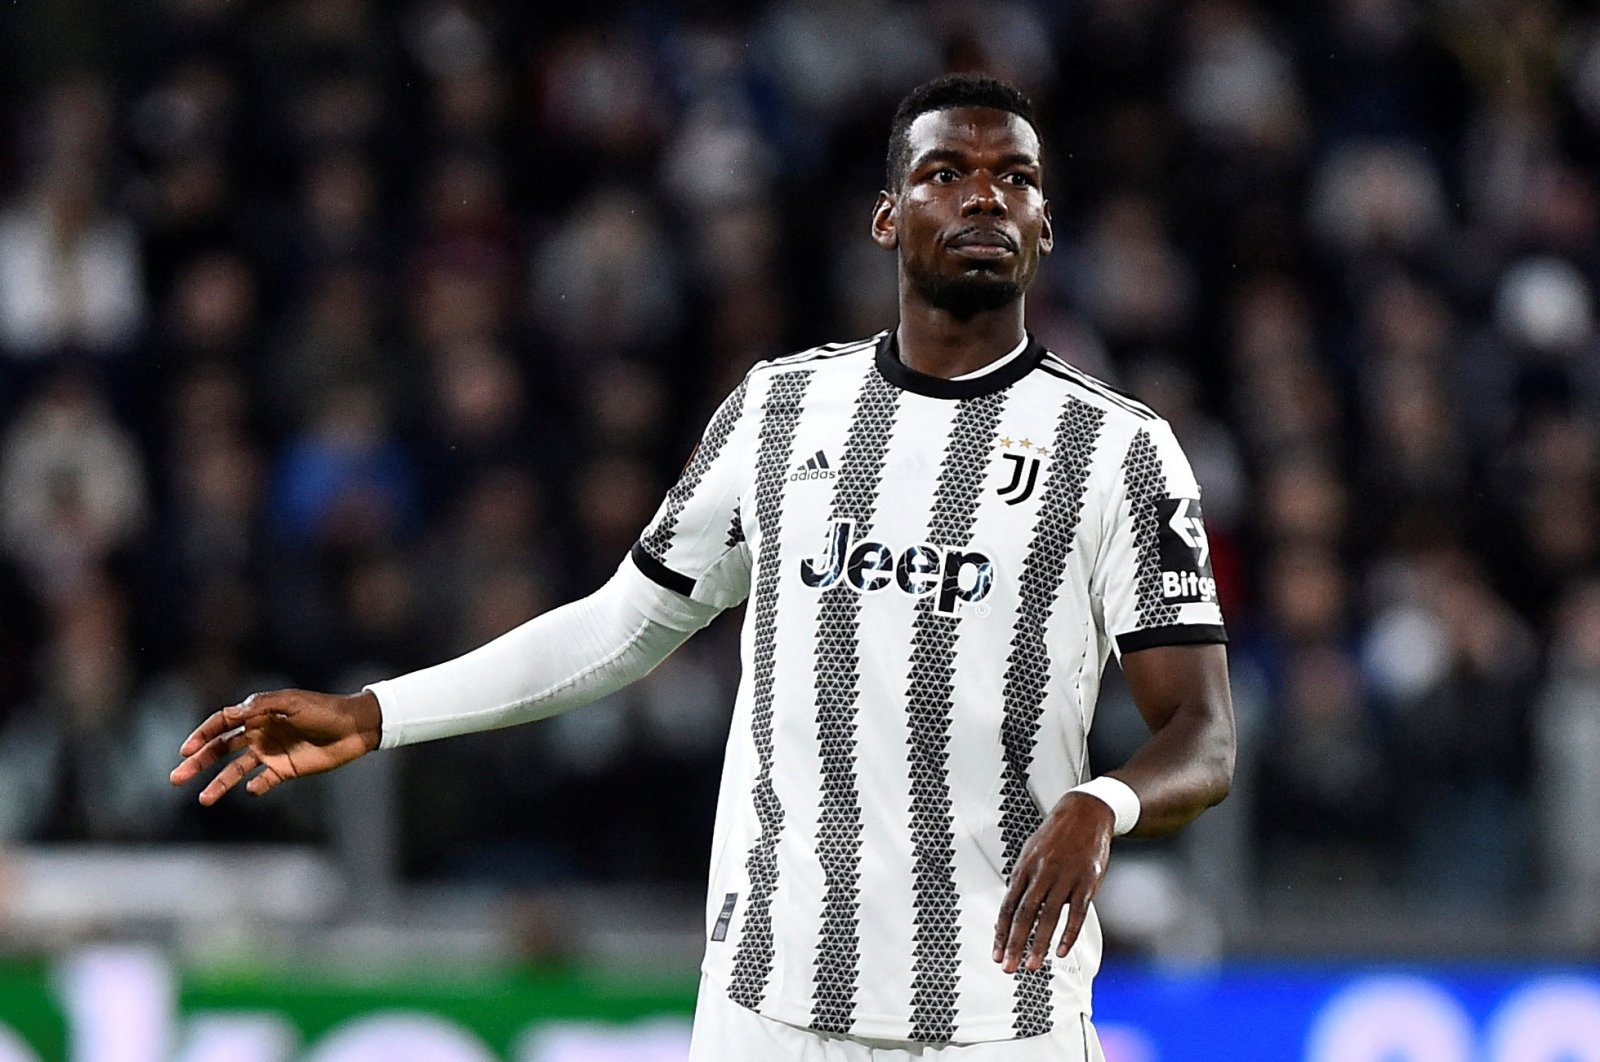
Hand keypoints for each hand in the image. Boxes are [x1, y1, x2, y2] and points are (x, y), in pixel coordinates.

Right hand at [169, 689, 382, 804]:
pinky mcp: (285, 770)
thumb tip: (231, 714)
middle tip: (176, 778)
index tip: (185, 750)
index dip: (201, 735)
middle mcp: (259, 734)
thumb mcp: (292, 702)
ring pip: (236, 770)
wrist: (355, 727)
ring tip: (203, 799)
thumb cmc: (324, 709)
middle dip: (198, 762)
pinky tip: (250, 791)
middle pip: (221, 749)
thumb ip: (261, 706)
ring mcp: (271, 753)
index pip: (221, 724)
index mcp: (258, 714)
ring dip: (219, 783)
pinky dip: (254, 788)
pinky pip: (263, 782)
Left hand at [993, 791, 1114, 972]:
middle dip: (1014, 944)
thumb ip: (1022, 880)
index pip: (1008, 906)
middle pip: (1024, 915)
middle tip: (1008, 967)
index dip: (1001, 933)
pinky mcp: (1087, 881)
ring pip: (1048, 917)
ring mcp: (1065, 878)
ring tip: (1031, 965)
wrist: (1086, 812)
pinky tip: (1061, 951)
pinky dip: (1068, 934)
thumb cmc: (1056, 834)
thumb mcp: (1031, 851)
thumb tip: (1011, 909)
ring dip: (1039, 944)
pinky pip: (1076, 913)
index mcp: (1024, 867)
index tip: (996, 953)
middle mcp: (1042, 873)